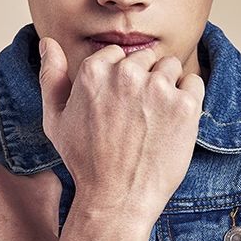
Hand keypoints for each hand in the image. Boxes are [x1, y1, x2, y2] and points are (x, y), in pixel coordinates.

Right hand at [39, 37, 203, 226]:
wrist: (117, 199)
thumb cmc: (84, 160)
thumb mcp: (55, 118)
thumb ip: (51, 75)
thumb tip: (47, 42)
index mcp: (94, 70)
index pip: (118, 54)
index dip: (120, 79)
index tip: (120, 104)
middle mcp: (126, 73)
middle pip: (146, 58)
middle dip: (144, 79)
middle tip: (137, 115)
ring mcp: (157, 88)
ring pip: (171, 67)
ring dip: (167, 86)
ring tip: (155, 118)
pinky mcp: (185, 105)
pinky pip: (194, 83)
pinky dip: (189, 98)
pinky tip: (173, 122)